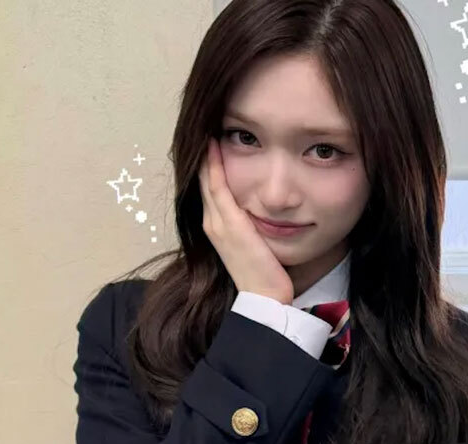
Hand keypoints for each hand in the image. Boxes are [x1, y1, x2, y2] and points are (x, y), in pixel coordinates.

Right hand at [198, 135, 293, 303]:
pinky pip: (216, 187)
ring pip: (205, 179)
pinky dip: (213, 165)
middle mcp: (211, 222)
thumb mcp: (257, 243)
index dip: (208, 162)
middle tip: (207, 122)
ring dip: (205, 152)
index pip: (209, 187)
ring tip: (207, 125)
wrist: (265, 298)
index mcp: (217, 226)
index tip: (213, 137)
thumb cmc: (266, 273)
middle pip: (201, 179)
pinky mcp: (228, 224)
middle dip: (203, 151)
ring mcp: (217, 223)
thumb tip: (263, 209)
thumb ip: (254, 225)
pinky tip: (215, 144)